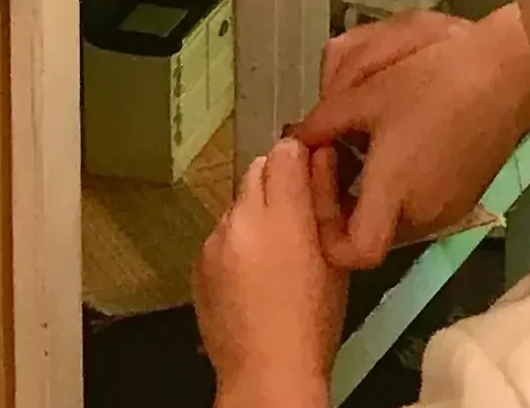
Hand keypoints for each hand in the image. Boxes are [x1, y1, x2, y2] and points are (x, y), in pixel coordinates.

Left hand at [195, 136, 343, 407]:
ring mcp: (212, 240)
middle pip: (258, 169)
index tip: (313, 177)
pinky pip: (221, 233)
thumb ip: (326, 200)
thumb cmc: (314, 322)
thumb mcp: (333, 259)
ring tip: (273, 254)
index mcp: (281, 216)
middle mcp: (240, 218)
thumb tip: (323, 154)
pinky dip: (236, 241)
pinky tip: (250, 276)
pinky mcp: (196, 261)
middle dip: (277, 181)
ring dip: (255, 213)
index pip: (286, 151)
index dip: (301, 158)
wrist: (266, 377)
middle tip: (296, 217)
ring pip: (238, 202)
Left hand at [295, 6, 529, 268]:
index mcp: (395, 195)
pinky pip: (419, 202)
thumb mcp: (368, 92)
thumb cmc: (435, 79)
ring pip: (394, 214)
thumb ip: (324, 121)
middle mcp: (422, 215)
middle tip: (333, 148)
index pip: (354, 252)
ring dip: (373, 186)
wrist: (508, 72)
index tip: (321, 176)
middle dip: (345, 195)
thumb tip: (300, 139)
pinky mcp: (465, 196)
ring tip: (365, 137)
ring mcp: (448, 210)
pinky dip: (400, 182)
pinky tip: (399, 138)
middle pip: (370, 230)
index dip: (327, 228)